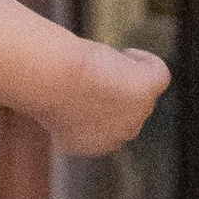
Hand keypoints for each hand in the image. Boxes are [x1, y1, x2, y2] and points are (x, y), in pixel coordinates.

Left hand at [43, 42, 168, 156]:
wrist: (55, 80)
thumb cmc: (39, 85)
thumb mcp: (44, 97)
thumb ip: (60, 99)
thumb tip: (64, 86)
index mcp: (84, 145)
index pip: (99, 128)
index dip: (92, 105)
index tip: (74, 87)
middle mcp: (115, 137)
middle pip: (122, 113)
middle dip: (108, 93)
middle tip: (87, 74)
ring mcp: (136, 116)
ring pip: (138, 95)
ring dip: (122, 78)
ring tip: (100, 64)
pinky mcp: (149, 91)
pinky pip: (159, 75)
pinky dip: (146, 61)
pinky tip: (126, 53)